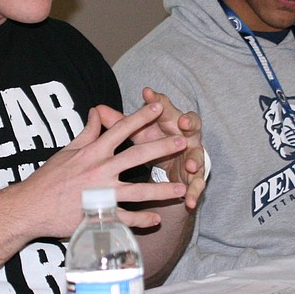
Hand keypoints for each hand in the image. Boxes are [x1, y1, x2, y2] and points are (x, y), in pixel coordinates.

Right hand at [18, 102, 186, 235]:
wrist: (31, 207)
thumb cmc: (47, 179)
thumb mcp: (67, 150)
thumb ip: (86, 132)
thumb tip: (96, 111)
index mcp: (93, 152)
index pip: (121, 129)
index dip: (140, 117)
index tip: (158, 107)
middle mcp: (100, 170)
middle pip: (137, 156)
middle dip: (162, 147)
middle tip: (183, 141)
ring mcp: (102, 194)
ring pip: (138, 191)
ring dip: (161, 190)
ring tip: (181, 187)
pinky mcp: (99, 215)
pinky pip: (126, 218)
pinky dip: (142, 220)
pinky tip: (157, 219)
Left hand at [99, 87, 205, 208]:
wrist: (177, 160)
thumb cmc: (155, 140)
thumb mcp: (138, 132)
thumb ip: (120, 122)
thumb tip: (97, 108)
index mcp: (171, 120)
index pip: (165, 106)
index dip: (157, 99)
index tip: (146, 93)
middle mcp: (186, 134)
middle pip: (190, 126)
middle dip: (188, 123)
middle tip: (183, 122)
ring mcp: (193, 155)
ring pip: (197, 156)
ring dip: (195, 160)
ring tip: (190, 166)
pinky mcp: (196, 176)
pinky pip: (197, 184)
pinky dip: (194, 192)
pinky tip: (190, 200)